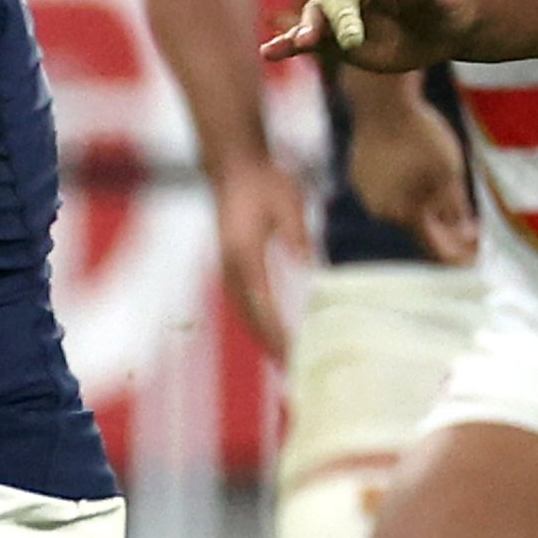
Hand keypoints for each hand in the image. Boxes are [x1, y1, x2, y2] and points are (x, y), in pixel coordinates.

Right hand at [208, 149, 307, 357]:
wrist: (235, 167)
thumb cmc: (265, 182)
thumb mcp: (289, 202)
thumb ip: (298, 235)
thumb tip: (309, 268)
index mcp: (245, 254)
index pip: (263, 304)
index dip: (278, 333)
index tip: (294, 354)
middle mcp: (231, 266)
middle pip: (250, 316)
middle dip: (270, 344)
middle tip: (291, 370)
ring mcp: (227, 267)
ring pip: (244, 312)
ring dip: (261, 336)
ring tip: (281, 360)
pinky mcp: (230, 264)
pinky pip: (243, 301)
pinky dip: (256, 321)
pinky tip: (270, 331)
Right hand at [268, 0, 473, 74]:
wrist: (445, 24)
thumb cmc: (452, 2)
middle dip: (341, 16)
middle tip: (350, 39)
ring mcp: (345, 12)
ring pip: (318, 16)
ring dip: (306, 29)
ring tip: (299, 43)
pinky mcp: (338, 39)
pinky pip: (310, 41)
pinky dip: (287, 45)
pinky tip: (268, 53)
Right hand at [342, 78, 477, 263]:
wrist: (381, 103)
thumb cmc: (420, 136)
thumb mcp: (449, 172)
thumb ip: (455, 207)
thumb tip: (462, 232)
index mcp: (405, 214)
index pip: (434, 246)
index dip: (457, 253)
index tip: (476, 251)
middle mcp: (381, 211)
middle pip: (418, 228)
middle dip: (444, 230)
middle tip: (469, 226)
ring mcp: (366, 193)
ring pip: (401, 209)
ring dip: (424, 208)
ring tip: (445, 197)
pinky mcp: (358, 175)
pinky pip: (387, 191)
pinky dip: (405, 189)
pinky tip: (417, 173)